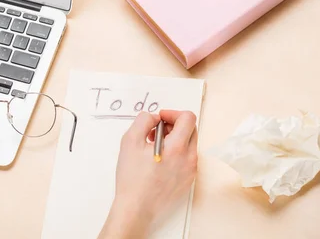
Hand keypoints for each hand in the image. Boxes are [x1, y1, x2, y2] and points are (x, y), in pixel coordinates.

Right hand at [98, 110, 197, 238]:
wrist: (136, 207)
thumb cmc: (132, 177)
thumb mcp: (130, 141)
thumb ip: (143, 120)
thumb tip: (154, 117)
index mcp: (177, 147)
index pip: (188, 118)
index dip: (172, 113)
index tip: (160, 119)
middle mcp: (189, 158)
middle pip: (190, 130)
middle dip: (173, 125)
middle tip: (155, 132)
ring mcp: (190, 170)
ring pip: (189, 144)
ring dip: (174, 139)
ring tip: (154, 147)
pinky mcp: (188, 180)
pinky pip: (186, 159)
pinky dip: (176, 153)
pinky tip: (158, 161)